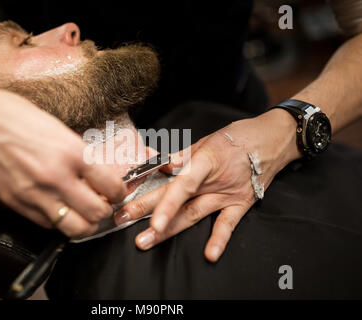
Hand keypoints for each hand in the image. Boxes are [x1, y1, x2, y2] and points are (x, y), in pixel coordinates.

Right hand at [0, 81, 125, 237]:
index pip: (111, 185)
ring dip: (85, 224)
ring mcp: (36, 194)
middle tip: (103, 203)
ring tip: (83, 213)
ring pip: (75, 229)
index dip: (119, 192)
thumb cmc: (15, 116)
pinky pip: (48, 225)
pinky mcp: (17, 204)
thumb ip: (79, 154)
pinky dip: (59, 222)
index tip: (117, 192)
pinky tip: (58, 210)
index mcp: (72, 152)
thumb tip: (97, 173)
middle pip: (98, 213)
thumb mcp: (58, 128)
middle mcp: (57, 177)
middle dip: (106, 211)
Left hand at [114, 109, 300, 261]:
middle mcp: (216, 181)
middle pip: (180, 201)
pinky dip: (219, 239)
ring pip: (195, 215)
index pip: (180, 184)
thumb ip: (183, 156)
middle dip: (149, 213)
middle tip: (125, 222)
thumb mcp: (207, 140)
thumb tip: (161, 166)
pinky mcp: (241, 204)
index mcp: (206, 161)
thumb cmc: (237, 138)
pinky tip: (210, 254)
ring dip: (170, 230)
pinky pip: (228, 224)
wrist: (272, 141)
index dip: (161, 201)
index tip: (139, 212)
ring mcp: (228, 195)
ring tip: (147, 240)